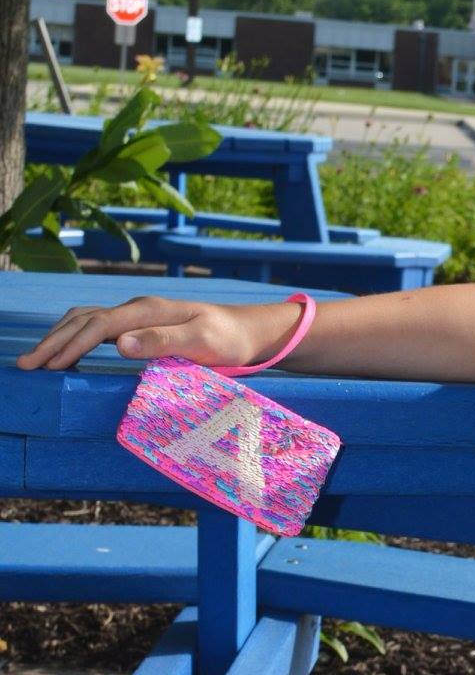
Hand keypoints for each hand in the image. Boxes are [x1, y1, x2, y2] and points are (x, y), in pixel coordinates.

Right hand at [16, 296, 297, 373]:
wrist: (248, 330)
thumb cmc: (229, 339)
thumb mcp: (201, 341)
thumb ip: (162, 342)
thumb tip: (119, 343)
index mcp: (147, 311)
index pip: (97, 326)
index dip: (70, 345)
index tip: (48, 367)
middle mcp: (138, 308)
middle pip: (83, 320)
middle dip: (53, 342)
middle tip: (27, 366)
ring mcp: (138, 314)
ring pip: (86, 319)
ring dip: (60, 337)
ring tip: (38, 360)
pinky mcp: (141, 324)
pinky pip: (98, 326)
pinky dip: (75, 336)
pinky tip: (68, 352)